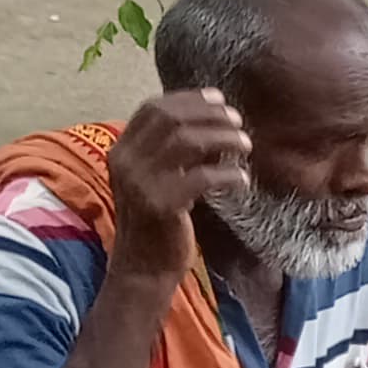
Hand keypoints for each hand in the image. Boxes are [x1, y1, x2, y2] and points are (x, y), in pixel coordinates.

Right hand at [106, 90, 253, 277]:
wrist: (143, 269)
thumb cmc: (159, 221)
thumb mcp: (158, 178)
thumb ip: (174, 151)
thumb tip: (216, 121)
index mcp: (121, 150)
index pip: (153, 108)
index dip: (188, 99)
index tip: (219, 99)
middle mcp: (125, 161)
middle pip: (170, 118)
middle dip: (209, 114)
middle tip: (238, 122)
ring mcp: (139, 182)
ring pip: (186, 140)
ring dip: (222, 138)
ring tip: (246, 145)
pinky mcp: (160, 205)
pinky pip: (201, 177)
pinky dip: (228, 174)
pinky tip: (242, 179)